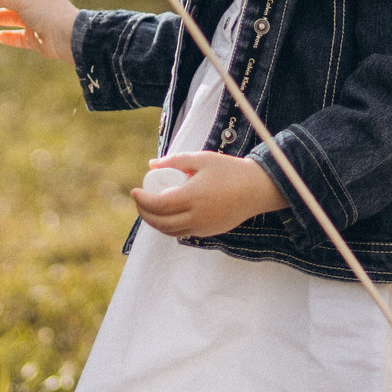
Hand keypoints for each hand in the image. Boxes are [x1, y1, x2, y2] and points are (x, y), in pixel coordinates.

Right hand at [0, 0, 78, 61]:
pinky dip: (9, 37)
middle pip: (11, 0)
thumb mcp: (23, 0)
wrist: (68, 37)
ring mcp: (36, 20)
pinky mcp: (36, 37)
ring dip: (0, 18)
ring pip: (13, 18)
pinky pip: (19, 36)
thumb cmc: (49, 12)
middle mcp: (36, 2)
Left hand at [129, 151, 284, 237]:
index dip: (142, 201)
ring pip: (170, 231)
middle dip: (144, 213)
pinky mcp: (209, 232)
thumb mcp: (201, 159)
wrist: (257, 189)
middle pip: (161, 222)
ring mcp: (203, 227)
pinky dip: (170, 227)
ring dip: (155, 223)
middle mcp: (197, 216)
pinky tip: (166, 215)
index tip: (134, 191)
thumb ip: (175, 160)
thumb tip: (151, 164)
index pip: (158, 204)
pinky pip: (183, 233)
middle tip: (139, 201)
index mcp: (193, 196)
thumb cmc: (229, 170)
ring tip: (149, 209)